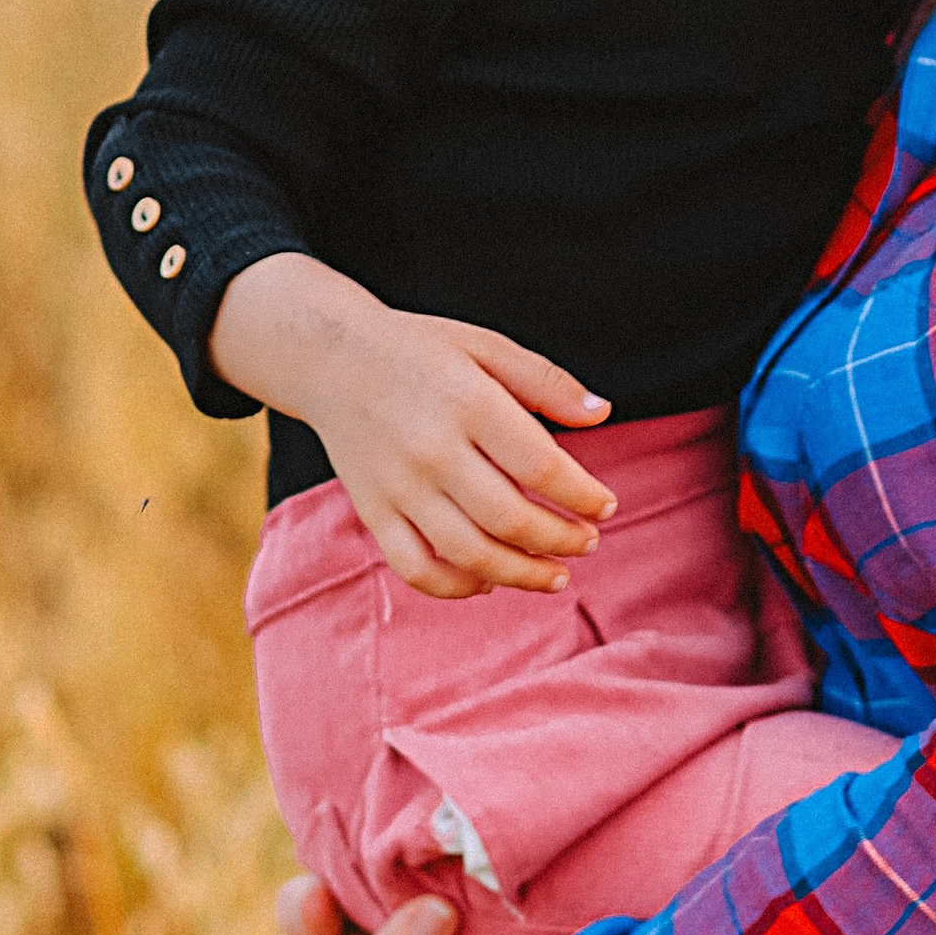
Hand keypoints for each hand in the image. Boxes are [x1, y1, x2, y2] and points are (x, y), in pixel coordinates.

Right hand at [209, 253, 614, 596]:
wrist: (329, 356)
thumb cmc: (418, 349)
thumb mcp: (486, 346)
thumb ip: (546, 381)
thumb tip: (601, 414)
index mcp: (469, 403)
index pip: (542, 467)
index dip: (583, 496)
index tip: (606, 506)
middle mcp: (432, 450)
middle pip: (510, 519)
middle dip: (561, 541)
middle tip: (588, 543)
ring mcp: (399, 487)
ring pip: (469, 554)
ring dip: (521, 575)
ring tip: (555, 576)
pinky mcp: (372, 511)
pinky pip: (415, 568)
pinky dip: (456, 587)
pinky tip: (488, 582)